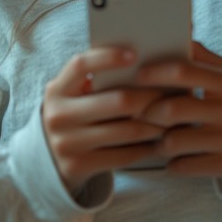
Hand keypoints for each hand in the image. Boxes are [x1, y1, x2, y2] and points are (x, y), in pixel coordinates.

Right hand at [42, 47, 162, 195]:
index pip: (81, 65)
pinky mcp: (78, 167)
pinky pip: (124, 155)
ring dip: (156, 124)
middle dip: (151, 97)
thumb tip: (144, 63)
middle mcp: (58, 115)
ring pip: (127, 131)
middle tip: (174, 93)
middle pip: (118, 101)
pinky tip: (159, 140)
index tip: (135, 54)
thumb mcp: (73, 96)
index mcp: (57, 90)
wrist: (47, 161)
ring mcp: (67, 143)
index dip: (108, 57)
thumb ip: (96, 80)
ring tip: (173, 117)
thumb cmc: (74, 116)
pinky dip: (146, 147)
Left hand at [133, 42, 221, 182]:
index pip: (184, 71)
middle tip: (137, 114)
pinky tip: (172, 159)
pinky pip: (186, 166)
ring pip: (175, 142)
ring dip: (157, 142)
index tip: (136, 76)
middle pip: (174, 109)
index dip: (155, 73)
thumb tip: (180, 29)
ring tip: (153, 139)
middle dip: (148, 113)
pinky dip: (173, 164)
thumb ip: (203, 57)